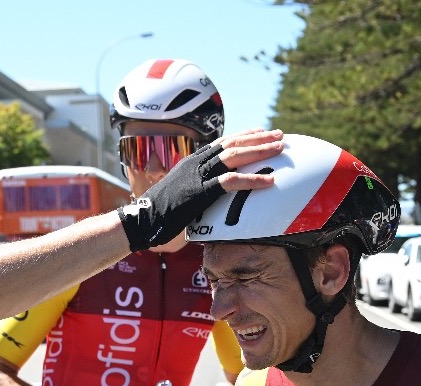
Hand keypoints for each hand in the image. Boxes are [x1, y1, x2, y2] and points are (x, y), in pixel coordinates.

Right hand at [116, 129, 283, 251]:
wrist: (140, 219)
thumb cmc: (159, 211)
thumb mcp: (181, 192)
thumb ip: (197, 187)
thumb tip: (212, 193)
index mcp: (191, 161)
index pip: (222, 142)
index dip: (243, 135)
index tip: (261, 131)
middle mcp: (195, 163)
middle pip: (232, 144)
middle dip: (258, 138)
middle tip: (280, 135)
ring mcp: (197, 175)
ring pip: (233, 156)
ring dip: (259, 151)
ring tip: (279, 149)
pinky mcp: (200, 192)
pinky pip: (230, 182)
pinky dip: (251, 180)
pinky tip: (269, 181)